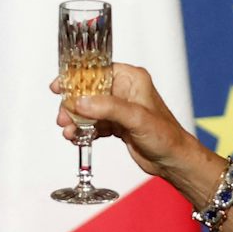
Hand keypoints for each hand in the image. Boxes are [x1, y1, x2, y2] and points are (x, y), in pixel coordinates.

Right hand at [48, 62, 202, 181]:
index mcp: (132, 79)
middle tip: (63, 116)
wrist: (173, 160)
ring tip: (69, 131)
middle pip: (88, 91)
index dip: (75, 77)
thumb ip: (109, 108)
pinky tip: (76, 137)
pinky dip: (83, 130)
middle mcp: (124, 91)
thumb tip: (82, 102)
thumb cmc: (166, 136)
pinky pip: (92, 123)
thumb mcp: (136, 118)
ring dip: (76, 120)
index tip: (59, 86)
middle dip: (72, 105)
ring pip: (88, 109)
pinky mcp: (116, 124)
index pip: (97, 71)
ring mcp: (119, 108)